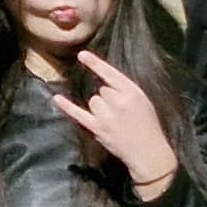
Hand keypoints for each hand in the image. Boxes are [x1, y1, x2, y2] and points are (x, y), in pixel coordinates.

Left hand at [46, 53, 182, 202]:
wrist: (149, 152)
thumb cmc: (148, 126)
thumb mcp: (143, 102)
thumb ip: (125, 91)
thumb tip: (105, 83)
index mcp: (133, 93)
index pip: (111, 74)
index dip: (96, 64)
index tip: (81, 54)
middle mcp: (118, 102)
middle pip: (101, 90)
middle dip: (108, 99)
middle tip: (121, 113)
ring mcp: (106, 115)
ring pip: (93, 101)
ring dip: (99, 108)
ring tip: (114, 121)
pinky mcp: (97, 128)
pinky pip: (78, 113)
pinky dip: (66, 106)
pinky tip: (57, 98)